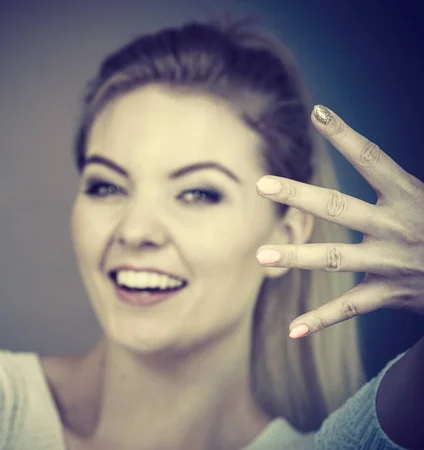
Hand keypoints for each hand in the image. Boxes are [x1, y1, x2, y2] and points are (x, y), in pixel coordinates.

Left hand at [255, 105, 423, 338]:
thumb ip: (394, 182)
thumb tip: (365, 150)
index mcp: (410, 196)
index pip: (373, 159)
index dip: (346, 136)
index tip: (319, 113)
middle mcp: (398, 227)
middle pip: (341, 207)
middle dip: (301, 195)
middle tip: (263, 184)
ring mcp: (391, 263)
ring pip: (336, 259)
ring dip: (298, 257)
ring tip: (262, 255)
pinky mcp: (390, 294)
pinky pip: (349, 308)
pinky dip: (321, 320)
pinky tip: (292, 330)